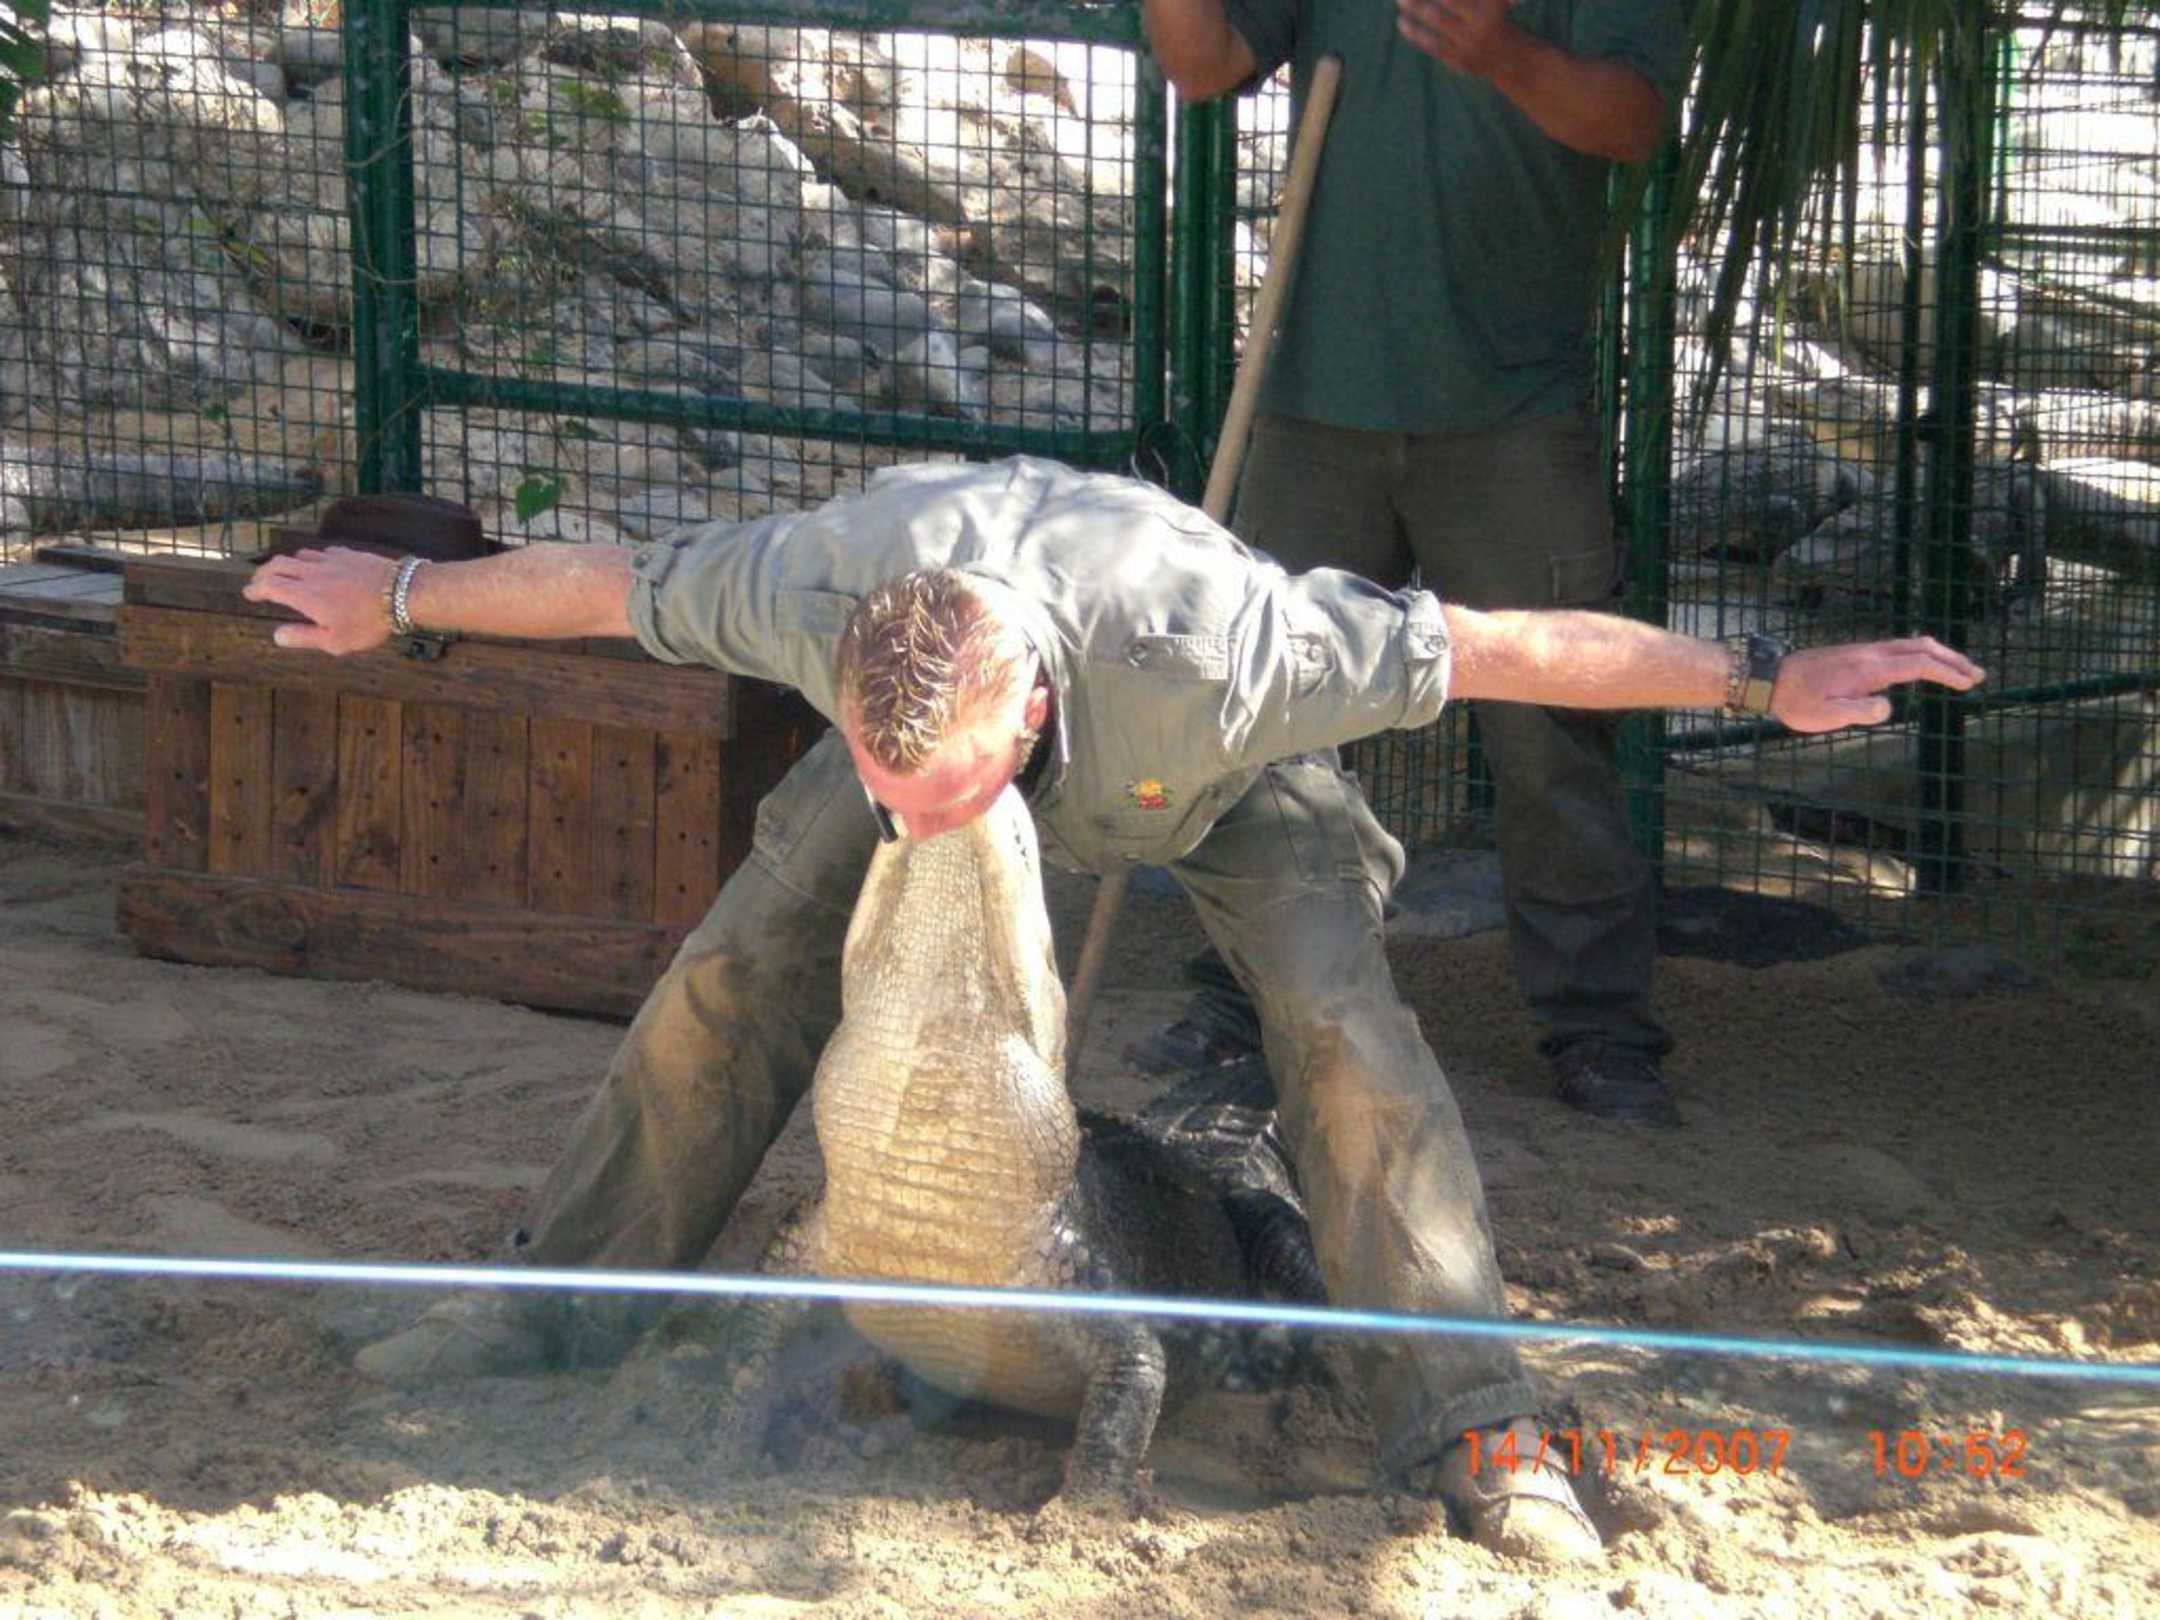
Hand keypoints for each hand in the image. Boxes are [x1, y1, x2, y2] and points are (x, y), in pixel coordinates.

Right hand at [241, 546, 396, 654]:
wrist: (402, 593)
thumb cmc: (368, 622)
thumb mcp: (334, 641)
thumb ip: (303, 637)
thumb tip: (277, 635)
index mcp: (304, 594)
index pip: (268, 585)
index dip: (254, 588)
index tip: (248, 593)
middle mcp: (313, 572)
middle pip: (278, 564)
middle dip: (264, 572)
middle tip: (259, 581)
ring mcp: (332, 560)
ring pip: (300, 555)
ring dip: (287, 563)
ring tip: (285, 572)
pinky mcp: (350, 554)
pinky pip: (324, 552)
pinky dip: (313, 558)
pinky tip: (319, 563)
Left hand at [1395, 0, 1522, 78]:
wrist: (1507, 58)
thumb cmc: (1495, 17)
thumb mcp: (1492, 3)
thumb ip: (1468, 0)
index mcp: (1491, 5)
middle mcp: (1480, 23)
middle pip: (1448, 3)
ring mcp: (1469, 43)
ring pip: (1438, 24)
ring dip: (1416, 12)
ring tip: (1399, 0)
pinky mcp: (1459, 60)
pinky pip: (1433, 45)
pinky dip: (1416, 34)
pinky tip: (1402, 22)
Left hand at [1770, 637, 1985, 733]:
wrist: (1769, 678)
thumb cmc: (1795, 701)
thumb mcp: (1825, 715)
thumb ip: (1858, 711)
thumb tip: (1889, 707)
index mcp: (1868, 668)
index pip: (1919, 664)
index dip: (1948, 672)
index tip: (1969, 683)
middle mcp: (1870, 653)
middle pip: (1922, 647)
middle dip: (1953, 659)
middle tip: (1978, 675)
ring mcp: (1864, 651)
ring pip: (1910, 644)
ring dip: (1939, 655)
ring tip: (1959, 671)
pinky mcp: (1856, 654)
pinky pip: (1898, 649)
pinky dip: (1920, 655)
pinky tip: (1923, 668)